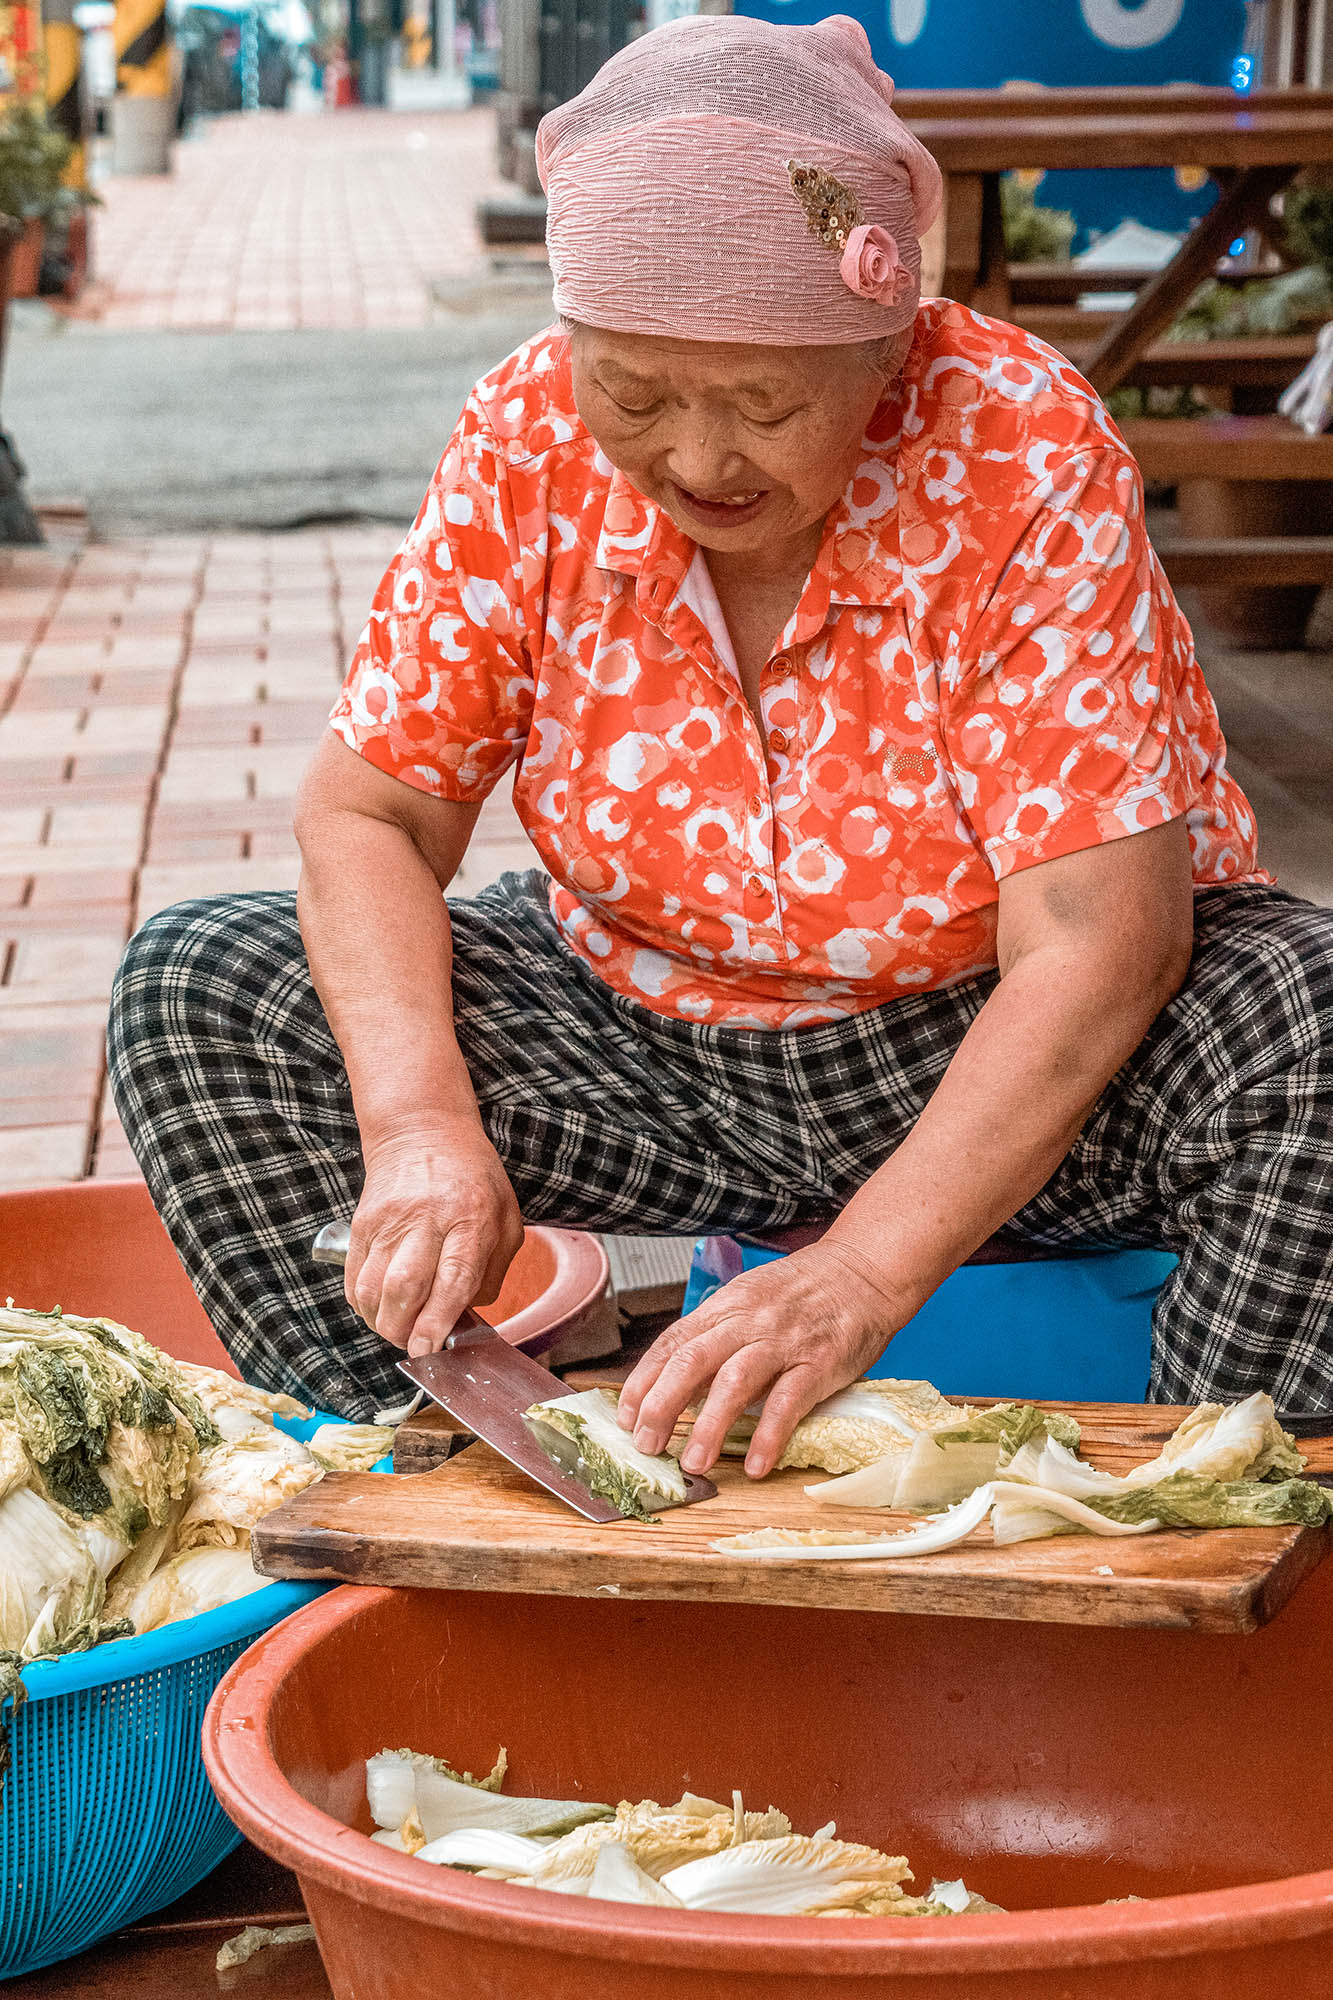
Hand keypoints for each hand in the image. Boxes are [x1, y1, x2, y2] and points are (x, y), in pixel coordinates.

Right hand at [344, 1118, 523, 1356]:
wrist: (423, 1130)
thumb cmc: (473, 1178)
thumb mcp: (506, 1218)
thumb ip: (493, 1272)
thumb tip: (466, 1318)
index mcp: (470, 1218)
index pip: (452, 1278)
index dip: (438, 1320)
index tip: (430, 1348)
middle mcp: (425, 1219)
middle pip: (403, 1287)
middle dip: (404, 1330)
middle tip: (415, 1344)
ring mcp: (388, 1221)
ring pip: (372, 1288)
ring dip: (382, 1322)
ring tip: (399, 1327)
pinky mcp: (362, 1223)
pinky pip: (354, 1278)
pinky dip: (364, 1304)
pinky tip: (381, 1307)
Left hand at [616, 1240, 915, 1478]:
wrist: (865, 1271)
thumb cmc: (805, 1292)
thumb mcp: (752, 1298)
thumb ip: (718, 1335)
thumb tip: (678, 1381)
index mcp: (727, 1305)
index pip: (674, 1342)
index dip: (645, 1380)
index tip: (627, 1415)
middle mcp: (749, 1320)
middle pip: (692, 1360)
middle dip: (662, 1405)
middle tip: (647, 1444)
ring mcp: (784, 1341)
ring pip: (734, 1382)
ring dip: (708, 1426)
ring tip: (693, 1463)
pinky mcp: (820, 1362)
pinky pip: (789, 1402)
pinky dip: (768, 1435)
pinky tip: (755, 1465)